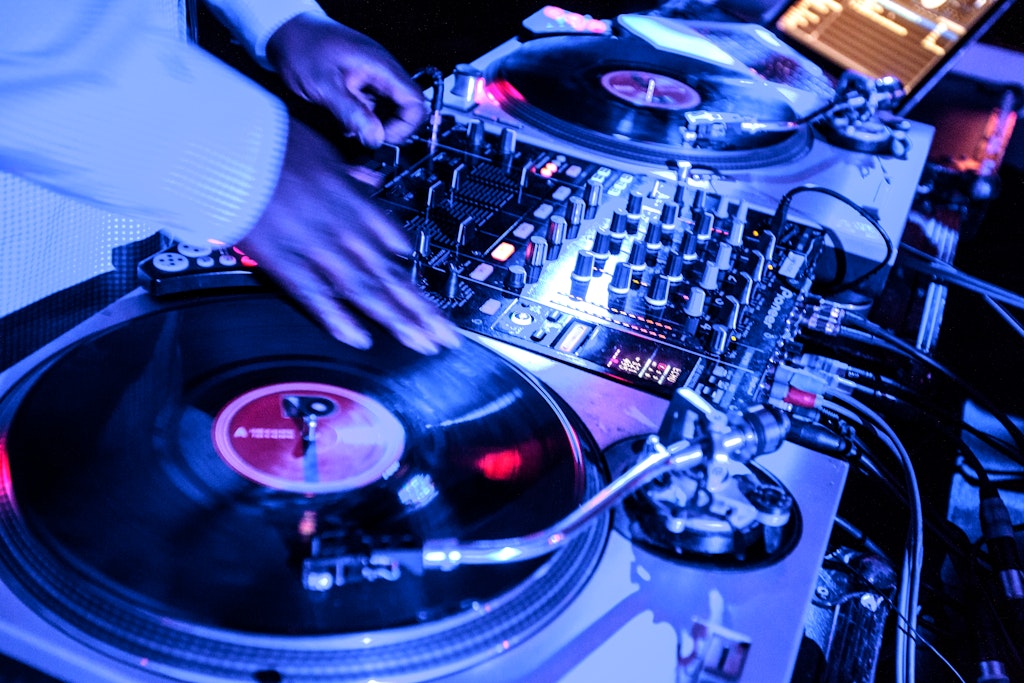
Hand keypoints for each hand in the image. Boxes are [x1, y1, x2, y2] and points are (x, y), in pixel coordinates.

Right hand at [238, 118, 459, 353]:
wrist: (229, 140)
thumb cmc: (271, 140)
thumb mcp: (324, 149)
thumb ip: (347, 175)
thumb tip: (368, 181)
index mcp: (353, 199)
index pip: (393, 240)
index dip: (411, 269)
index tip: (430, 291)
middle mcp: (343, 226)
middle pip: (389, 274)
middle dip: (421, 309)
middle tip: (445, 336)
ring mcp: (315, 245)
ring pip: (364, 289)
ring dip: (395, 319)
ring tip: (420, 344)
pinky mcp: (282, 259)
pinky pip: (314, 294)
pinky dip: (337, 318)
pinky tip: (360, 339)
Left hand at [266, 14, 426, 147]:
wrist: (286, 30)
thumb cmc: (302, 48)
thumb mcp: (324, 85)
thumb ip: (351, 113)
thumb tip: (375, 138)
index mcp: (381, 67)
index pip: (416, 103)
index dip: (405, 126)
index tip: (382, 137)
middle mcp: (383, 71)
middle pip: (408, 108)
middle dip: (391, 128)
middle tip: (367, 137)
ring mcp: (375, 76)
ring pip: (393, 109)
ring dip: (377, 125)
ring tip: (354, 128)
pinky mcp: (364, 81)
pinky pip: (376, 105)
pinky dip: (366, 118)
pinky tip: (349, 120)